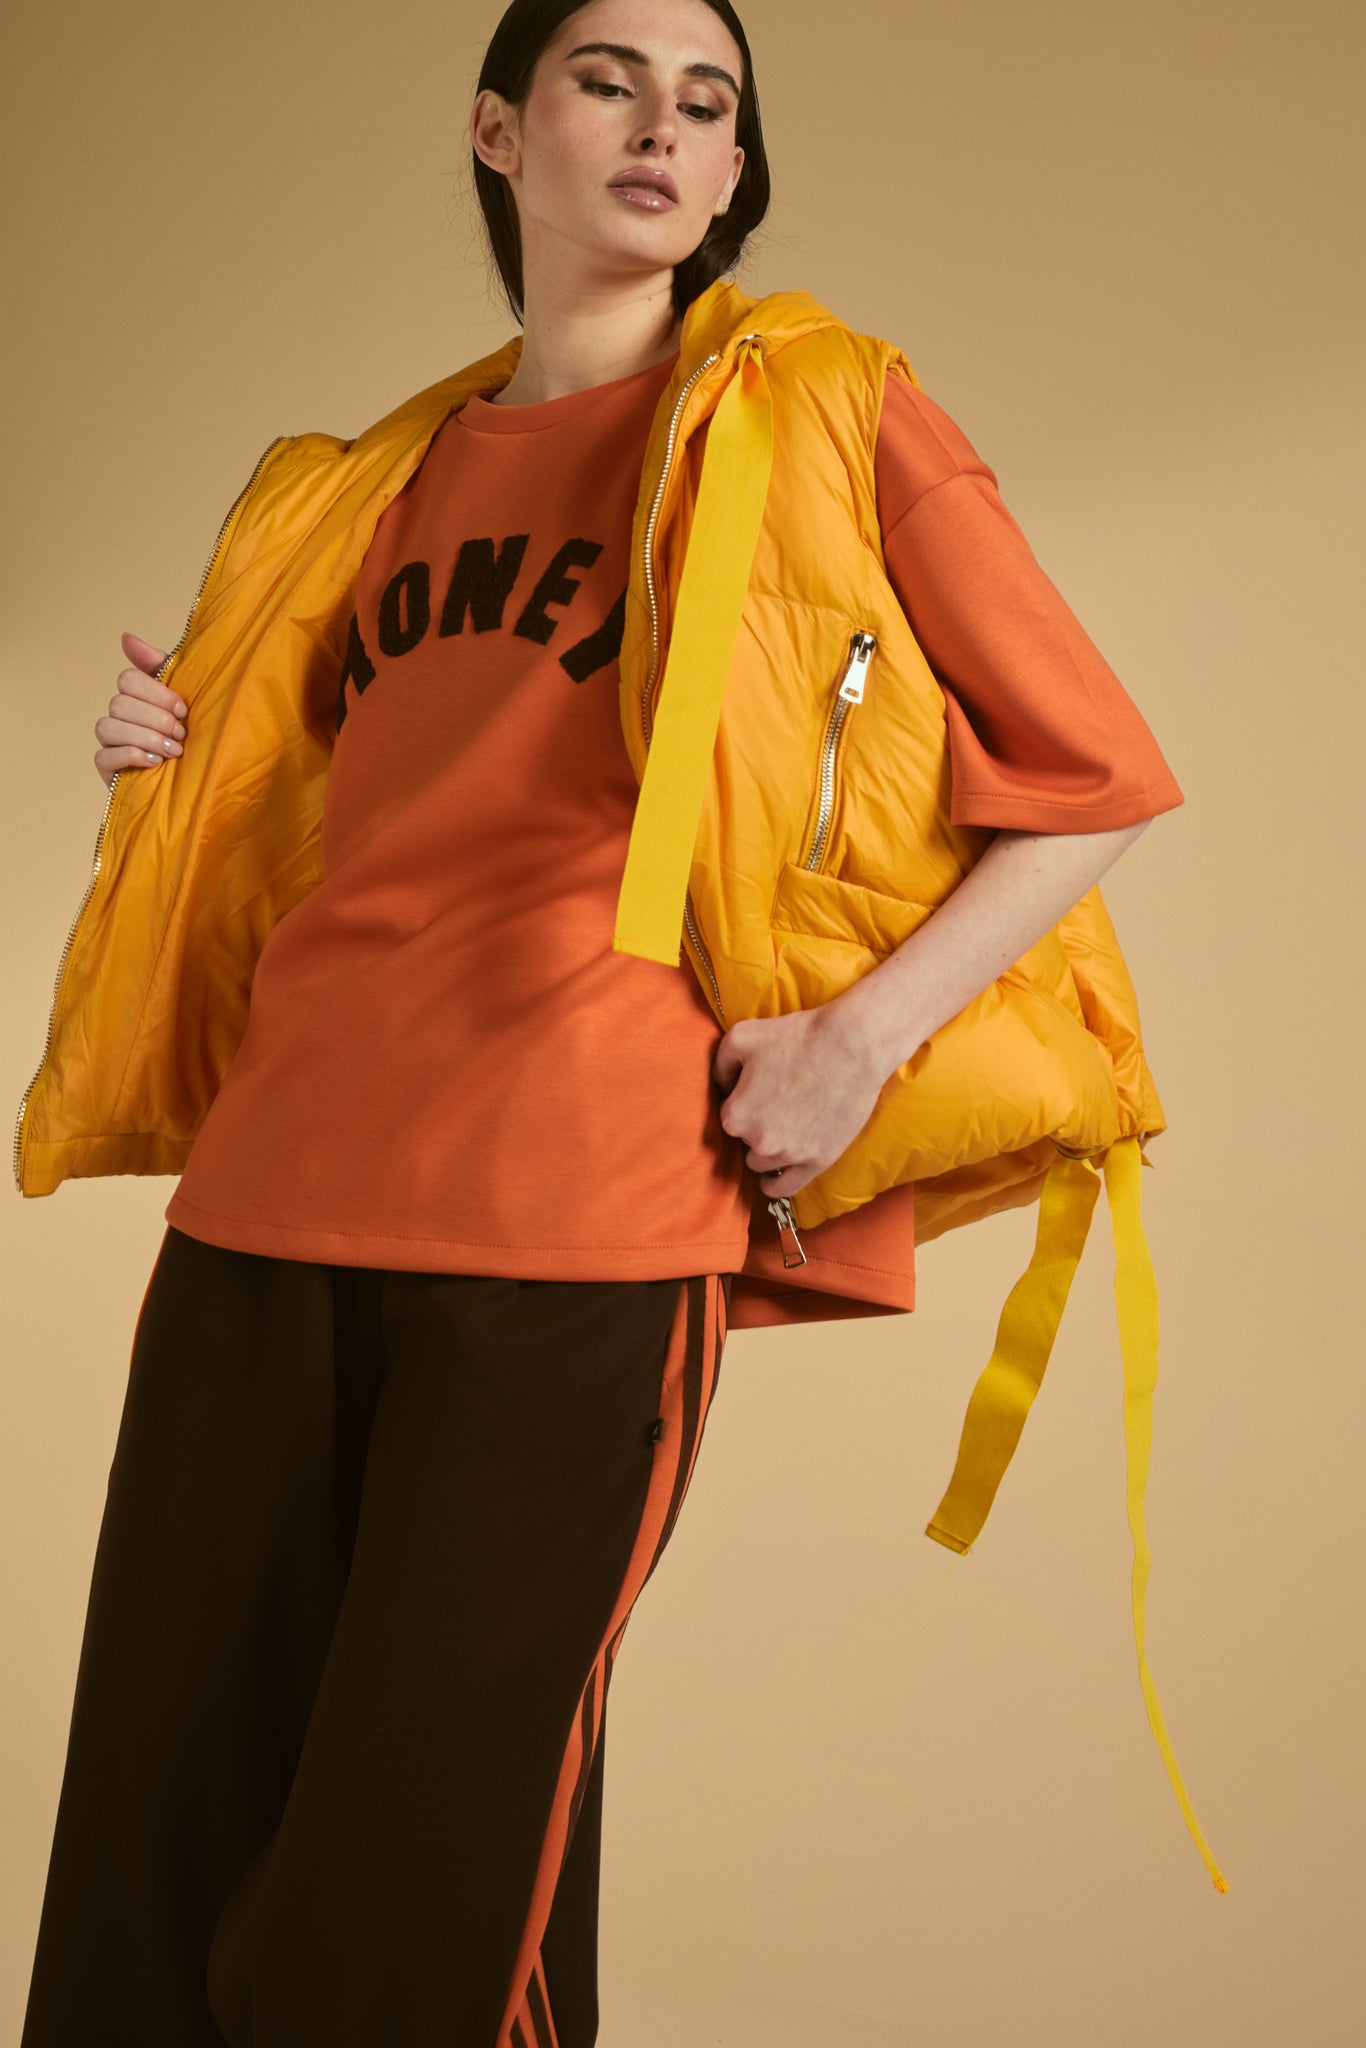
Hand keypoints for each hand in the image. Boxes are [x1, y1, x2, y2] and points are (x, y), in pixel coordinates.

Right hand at [94, 632, 186, 786]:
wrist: (198, 780)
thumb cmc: (193, 735)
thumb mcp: (185, 696)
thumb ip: (159, 665)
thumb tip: (126, 637)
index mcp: (136, 695)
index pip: (128, 679)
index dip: (157, 694)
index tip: (184, 710)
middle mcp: (119, 715)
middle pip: (120, 703)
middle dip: (157, 719)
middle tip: (182, 735)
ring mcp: (110, 741)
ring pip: (108, 726)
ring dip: (146, 738)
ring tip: (173, 752)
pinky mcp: (107, 768)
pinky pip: (104, 756)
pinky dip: (131, 756)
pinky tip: (155, 762)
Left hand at [711, 999, 888, 1201]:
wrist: (852, 1045)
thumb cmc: (797, 1037)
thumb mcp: (740, 1037)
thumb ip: (719, 1066)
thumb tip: (721, 1087)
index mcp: (735, 1115)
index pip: (727, 1118)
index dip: (742, 1103)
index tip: (757, 1091)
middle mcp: (757, 1142)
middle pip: (745, 1142)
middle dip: (755, 1126)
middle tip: (775, 1105)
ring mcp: (789, 1156)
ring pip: (762, 1164)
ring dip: (767, 1150)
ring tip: (782, 1129)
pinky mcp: (817, 1162)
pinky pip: (784, 1188)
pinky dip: (773, 1185)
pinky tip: (771, 1179)